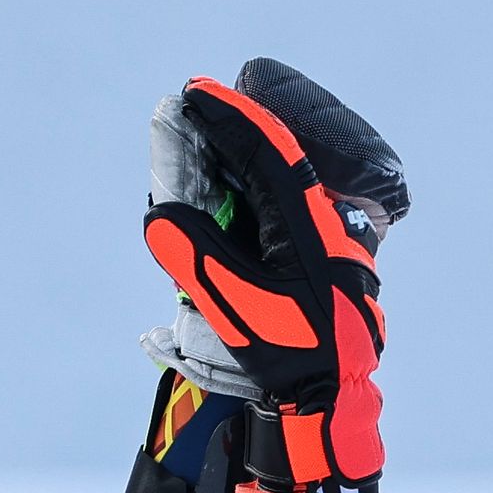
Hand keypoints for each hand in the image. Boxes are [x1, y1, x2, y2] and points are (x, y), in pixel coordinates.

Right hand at [143, 63, 403, 492]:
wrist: (330, 399)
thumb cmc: (287, 356)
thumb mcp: (235, 308)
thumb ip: (197, 259)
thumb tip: (161, 218)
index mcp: (307, 224)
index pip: (266, 151)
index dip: (229, 118)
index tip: (196, 93)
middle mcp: (322, 220)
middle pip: (274, 154)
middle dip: (230, 128)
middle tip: (192, 106)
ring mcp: (325, 235)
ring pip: (279, 176)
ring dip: (238, 154)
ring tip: (203, 134)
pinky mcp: (319, 253)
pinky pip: (283, 201)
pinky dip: (251, 185)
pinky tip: (228, 181)